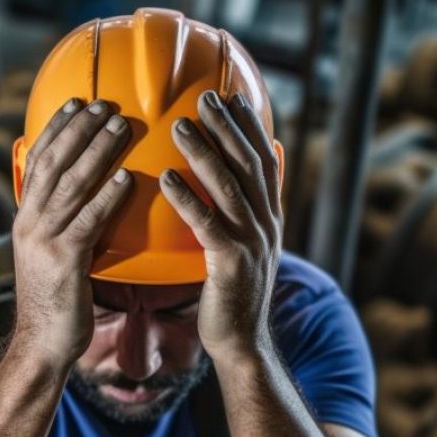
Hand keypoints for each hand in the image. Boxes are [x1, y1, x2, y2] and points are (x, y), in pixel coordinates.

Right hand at [11, 98, 132, 367]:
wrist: (42, 345)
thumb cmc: (57, 301)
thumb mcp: (52, 255)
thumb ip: (63, 224)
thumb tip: (84, 200)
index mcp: (26, 217)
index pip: (38, 161)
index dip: (57, 128)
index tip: (77, 102)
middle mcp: (30, 222)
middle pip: (53, 163)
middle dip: (78, 129)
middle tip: (104, 104)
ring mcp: (43, 240)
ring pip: (70, 185)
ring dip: (96, 152)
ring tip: (119, 127)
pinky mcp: (64, 261)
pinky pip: (87, 221)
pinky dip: (106, 197)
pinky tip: (126, 179)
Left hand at [159, 90, 281, 360]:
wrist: (240, 342)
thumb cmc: (232, 294)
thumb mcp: (244, 247)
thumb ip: (244, 213)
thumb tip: (238, 183)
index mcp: (270, 217)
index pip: (264, 161)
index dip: (249, 126)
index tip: (232, 95)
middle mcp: (267, 224)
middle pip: (249, 165)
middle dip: (228, 127)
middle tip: (204, 96)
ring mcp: (252, 243)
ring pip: (230, 188)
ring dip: (204, 153)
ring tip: (179, 126)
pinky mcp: (231, 265)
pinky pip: (208, 225)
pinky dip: (188, 199)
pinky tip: (166, 179)